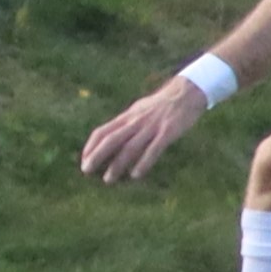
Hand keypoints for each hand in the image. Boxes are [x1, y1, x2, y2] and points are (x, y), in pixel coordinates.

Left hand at [79, 78, 212, 184]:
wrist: (186, 92)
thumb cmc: (160, 104)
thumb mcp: (138, 110)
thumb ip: (126, 123)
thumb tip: (111, 137)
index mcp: (127, 116)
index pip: (103, 130)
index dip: (91, 145)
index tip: (84, 159)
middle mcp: (135, 121)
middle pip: (111, 139)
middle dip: (97, 155)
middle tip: (86, 170)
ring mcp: (151, 127)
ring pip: (130, 147)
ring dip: (117, 164)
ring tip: (108, 179)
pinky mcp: (167, 132)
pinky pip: (153, 149)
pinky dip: (143, 162)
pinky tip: (136, 175)